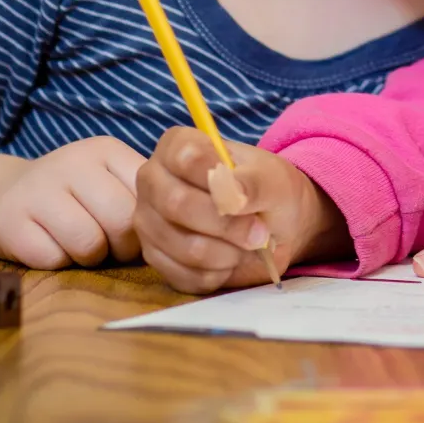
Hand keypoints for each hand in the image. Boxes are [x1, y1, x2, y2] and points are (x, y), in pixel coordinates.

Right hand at [0, 135, 144, 268]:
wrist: (4, 196)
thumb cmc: (75, 197)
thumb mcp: (111, 182)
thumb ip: (141, 198)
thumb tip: (174, 228)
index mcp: (106, 150)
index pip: (149, 196)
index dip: (148, 223)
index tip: (133, 228)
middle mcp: (72, 161)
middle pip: (122, 222)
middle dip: (122, 247)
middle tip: (109, 245)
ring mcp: (38, 189)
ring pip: (89, 244)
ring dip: (90, 257)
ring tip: (81, 245)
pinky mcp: (10, 220)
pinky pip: (54, 259)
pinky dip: (58, 263)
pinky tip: (51, 245)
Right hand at [133, 126, 349, 294]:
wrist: (272, 226)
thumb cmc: (267, 192)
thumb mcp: (274, 180)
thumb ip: (254, 182)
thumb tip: (232, 194)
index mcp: (176, 147)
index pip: (187, 157)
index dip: (219, 180)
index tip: (246, 198)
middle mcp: (153, 181)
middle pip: (178, 203)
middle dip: (228, 224)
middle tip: (259, 232)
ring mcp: (149, 223)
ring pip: (186, 247)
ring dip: (229, 252)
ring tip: (247, 244)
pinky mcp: (157, 260)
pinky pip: (187, 275)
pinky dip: (220, 272)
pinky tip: (230, 258)